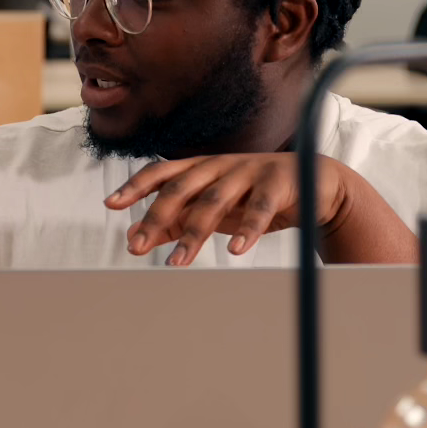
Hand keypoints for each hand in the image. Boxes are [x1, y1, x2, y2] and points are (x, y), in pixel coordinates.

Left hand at [106, 153, 356, 265]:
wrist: (315, 183)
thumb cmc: (254, 195)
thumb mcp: (213, 208)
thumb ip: (176, 221)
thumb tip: (136, 238)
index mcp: (201, 167)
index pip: (162, 173)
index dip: (136, 187)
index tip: (111, 204)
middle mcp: (220, 165)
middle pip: (181, 189)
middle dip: (156, 217)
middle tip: (137, 246)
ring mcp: (249, 172)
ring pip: (215, 201)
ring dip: (194, 233)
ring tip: (178, 262)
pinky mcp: (278, 184)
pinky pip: (260, 208)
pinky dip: (248, 230)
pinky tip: (236, 250)